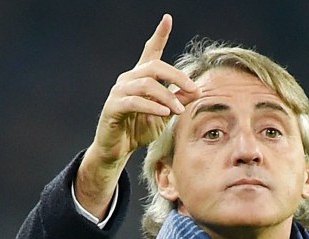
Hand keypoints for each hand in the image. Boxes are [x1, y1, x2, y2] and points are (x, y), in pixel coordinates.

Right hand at [76, 14, 198, 218]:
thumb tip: (195, 89)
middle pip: (154, 66)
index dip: (159, 35)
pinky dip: (151, 107)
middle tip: (193, 89)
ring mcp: (119, 92)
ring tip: (180, 110)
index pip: (150, 51)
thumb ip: (177, 100)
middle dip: (177, 76)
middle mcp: (128, 79)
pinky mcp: (113, 107)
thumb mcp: (164, 115)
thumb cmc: (139, 130)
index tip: (167, 19)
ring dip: (167, 97)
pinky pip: (134, 102)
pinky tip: (164, 113)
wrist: (118, 150)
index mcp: (141, 77)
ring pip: (146, 85)